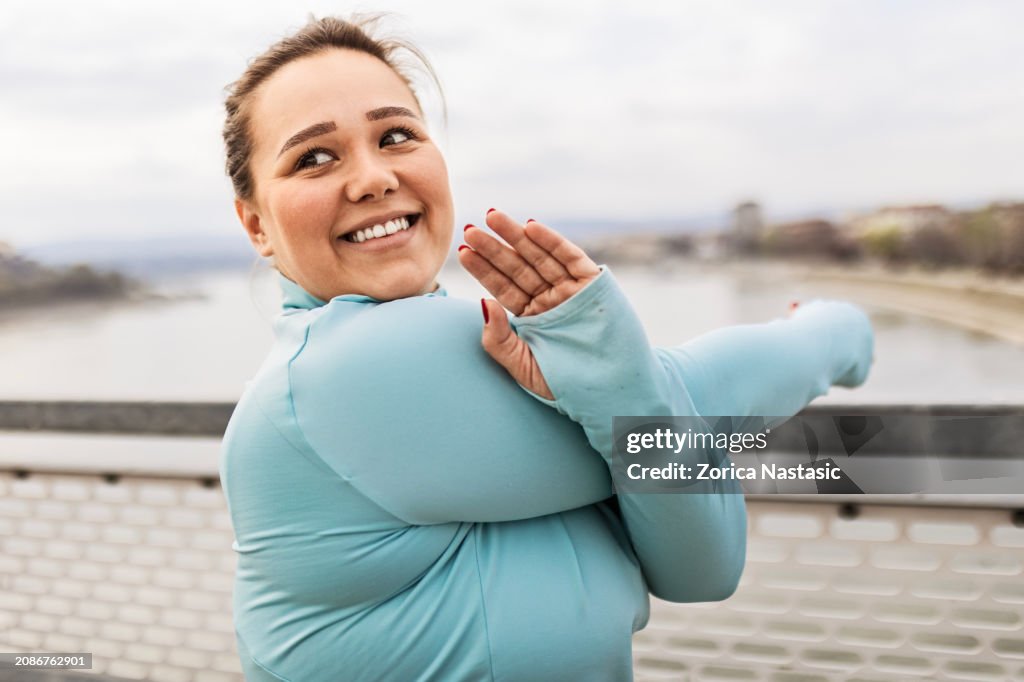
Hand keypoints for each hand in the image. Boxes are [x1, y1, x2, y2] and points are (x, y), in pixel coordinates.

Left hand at [458, 210, 600, 399]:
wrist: (610, 393)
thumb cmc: (565, 384)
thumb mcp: (523, 366)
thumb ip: (499, 340)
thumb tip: (483, 303)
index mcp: (531, 316)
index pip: (502, 287)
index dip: (483, 269)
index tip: (462, 252)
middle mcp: (549, 299)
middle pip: (517, 267)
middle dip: (494, 247)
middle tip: (470, 228)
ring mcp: (571, 290)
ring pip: (539, 257)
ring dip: (517, 236)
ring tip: (492, 217)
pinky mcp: (593, 284)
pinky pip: (570, 258)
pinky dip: (552, 242)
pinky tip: (530, 227)